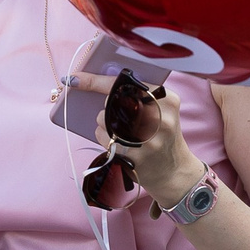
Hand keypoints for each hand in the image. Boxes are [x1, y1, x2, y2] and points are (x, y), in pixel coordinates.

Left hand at [60, 68, 202, 206]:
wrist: (174, 171)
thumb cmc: (161, 135)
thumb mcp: (161, 111)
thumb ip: (138, 96)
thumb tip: (96, 83)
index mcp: (167, 99)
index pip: (126, 84)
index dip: (96, 80)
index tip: (75, 78)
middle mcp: (160, 118)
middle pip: (112, 101)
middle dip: (108, 106)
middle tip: (118, 116)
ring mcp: (148, 139)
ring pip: (104, 119)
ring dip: (103, 124)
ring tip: (120, 133)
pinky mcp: (135, 157)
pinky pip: (104, 138)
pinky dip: (103, 138)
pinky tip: (116, 144)